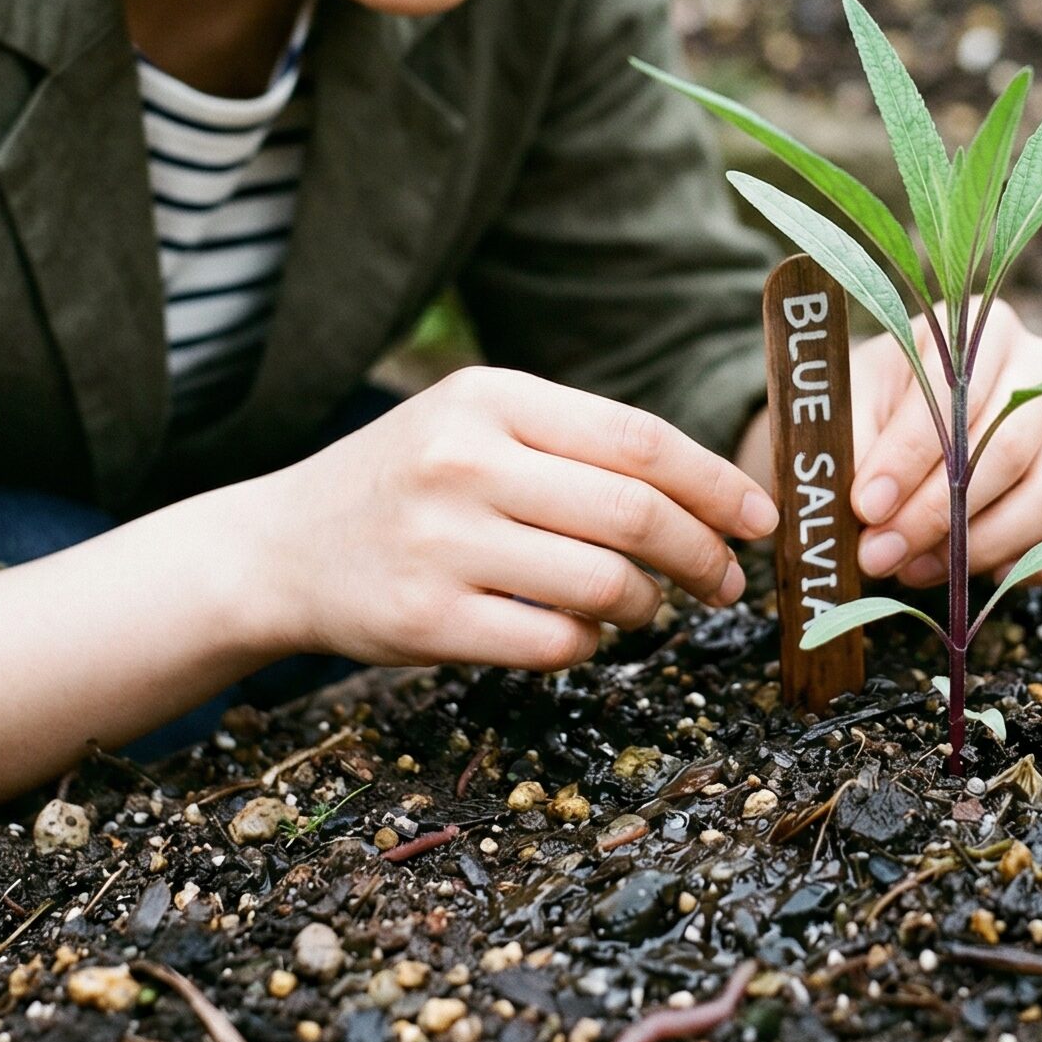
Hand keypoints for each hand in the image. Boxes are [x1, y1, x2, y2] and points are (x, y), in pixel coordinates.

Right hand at [266, 367, 779, 670]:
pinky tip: (584, 632)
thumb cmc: (406, 481)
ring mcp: (443, 542)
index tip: (761, 518)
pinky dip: (590, 644)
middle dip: (703, 553)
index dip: (716, 483)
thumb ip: (576, 442)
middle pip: (634, 512)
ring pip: (603, 583)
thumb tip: (708, 492)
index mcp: (491, 396)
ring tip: (648, 605)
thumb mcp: (476, 423)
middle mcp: (466, 460)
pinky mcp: (427, 620)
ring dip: (649, 604)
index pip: (639, 439)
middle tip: (728, 579)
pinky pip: (554, 643)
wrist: (280, 545)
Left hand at [849, 302, 1041, 587]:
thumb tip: (872, 508)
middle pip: (1009, 449)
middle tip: (882, 551)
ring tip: (918, 565)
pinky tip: (989, 571)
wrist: (901, 429)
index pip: (956, 396)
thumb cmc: (876, 411)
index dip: (908, 457)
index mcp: (984, 331)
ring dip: (982, 545)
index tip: (867, 505)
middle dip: (938, 513)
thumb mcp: (853, 408)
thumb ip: (856, 445)